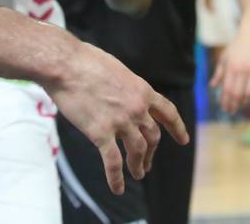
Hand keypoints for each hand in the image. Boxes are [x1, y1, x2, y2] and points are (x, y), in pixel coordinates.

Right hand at [45, 42, 189, 194]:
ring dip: (138, 165)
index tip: (184, 140)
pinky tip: (117, 189)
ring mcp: (121, 122)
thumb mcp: (117, 69)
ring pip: (137, 151)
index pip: (168, 112)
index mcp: (142, 90)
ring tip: (138, 174)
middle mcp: (137, 108)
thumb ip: (125, 86)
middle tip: (147, 162)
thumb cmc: (85, 61)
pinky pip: (113, 162)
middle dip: (151, 152)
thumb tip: (122, 94)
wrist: (65, 65)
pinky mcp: (101, 134)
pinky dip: (116, 179)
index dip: (177, 128)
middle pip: (152, 137)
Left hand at [210, 25, 249, 113]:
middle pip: (238, 93)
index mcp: (232, 67)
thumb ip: (218, 73)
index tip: (224, 108)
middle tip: (231, 111)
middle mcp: (243, 69)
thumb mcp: (224, 57)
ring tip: (240, 105)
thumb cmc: (236, 46)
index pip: (227, 89)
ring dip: (245, 101)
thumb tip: (212, 87)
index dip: (225, 101)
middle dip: (234, 105)